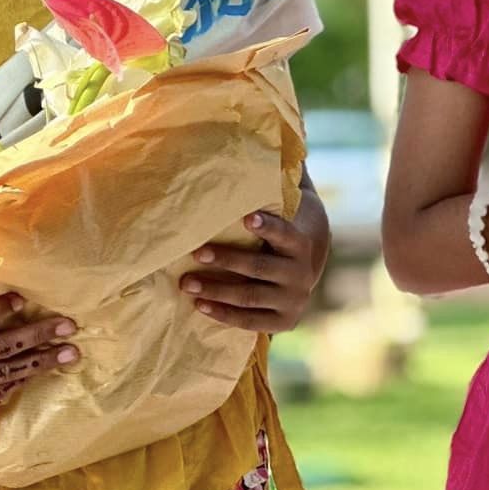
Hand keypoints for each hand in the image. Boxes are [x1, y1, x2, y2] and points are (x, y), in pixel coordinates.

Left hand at [181, 208, 324, 331]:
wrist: (300, 275)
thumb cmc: (272, 241)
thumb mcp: (277, 224)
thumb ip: (260, 208)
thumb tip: (235, 168)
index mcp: (300, 245)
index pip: (284, 233)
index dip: (267, 226)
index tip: (246, 217)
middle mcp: (301, 274)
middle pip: (259, 266)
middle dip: (226, 260)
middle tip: (196, 253)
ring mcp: (294, 300)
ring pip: (250, 296)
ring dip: (216, 290)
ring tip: (187, 283)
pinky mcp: (285, 321)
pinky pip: (249, 321)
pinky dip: (223, 313)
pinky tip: (199, 305)